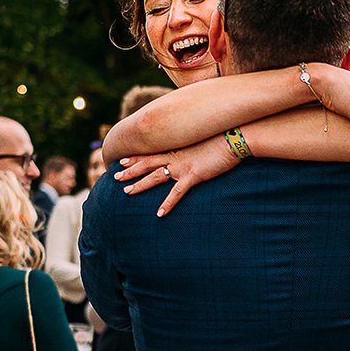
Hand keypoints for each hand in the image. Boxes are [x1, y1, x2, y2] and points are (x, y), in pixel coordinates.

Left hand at [118, 134, 239, 214]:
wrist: (235, 136)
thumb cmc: (223, 136)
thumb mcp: (204, 138)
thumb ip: (194, 144)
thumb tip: (193, 147)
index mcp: (177, 147)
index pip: (151, 152)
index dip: (135, 157)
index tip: (121, 161)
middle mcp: (175, 155)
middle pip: (147, 164)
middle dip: (129, 171)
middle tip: (114, 177)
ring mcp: (183, 165)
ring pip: (155, 176)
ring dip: (140, 185)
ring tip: (126, 192)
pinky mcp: (194, 175)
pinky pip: (176, 193)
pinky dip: (167, 204)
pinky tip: (159, 214)